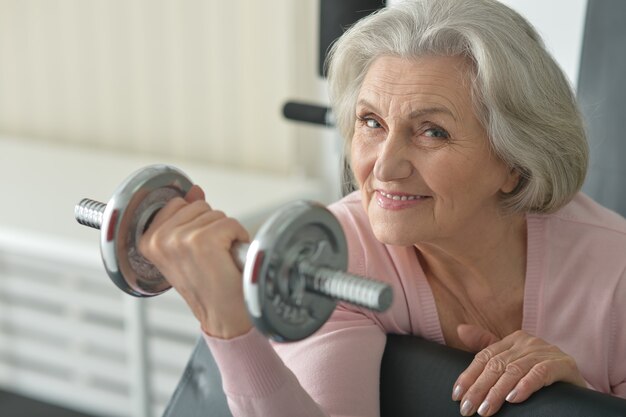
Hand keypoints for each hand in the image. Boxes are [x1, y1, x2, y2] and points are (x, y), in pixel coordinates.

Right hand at [139, 185, 252, 338]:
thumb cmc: (208, 286)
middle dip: (211, 227)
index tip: (196, 249)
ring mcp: (181, 239)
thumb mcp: (188, 248)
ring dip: (226, 235)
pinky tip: (229, 260)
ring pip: (217, 214)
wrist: (223, 316)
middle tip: (210, 257)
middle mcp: (160, 239)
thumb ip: (188, 216)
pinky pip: (232, 223)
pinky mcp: (204, 240)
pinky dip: (238, 239)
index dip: (195, 223)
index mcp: (148, 241)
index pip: (178, 204)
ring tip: (219, 260)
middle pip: (199, 206)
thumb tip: (195, 190)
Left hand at [452, 324, 585, 415]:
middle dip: (479, 388)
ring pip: (514, 370)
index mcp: (513, 340)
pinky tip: (514, 398)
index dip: (469, 376)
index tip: (457, 396)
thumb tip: (460, 329)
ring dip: (497, 392)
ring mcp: (546, 351)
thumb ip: (488, 348)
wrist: (577, 386)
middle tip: (467, 409)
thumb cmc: (540, 375)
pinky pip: (540, 373)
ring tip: (485, 410)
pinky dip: (525, 385)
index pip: (485, 357)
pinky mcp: (564, 364)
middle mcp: (528, 342)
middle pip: (496, 365)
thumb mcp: (513, 361)